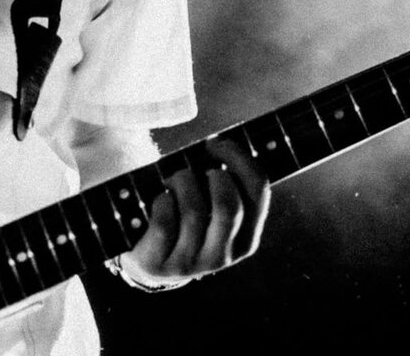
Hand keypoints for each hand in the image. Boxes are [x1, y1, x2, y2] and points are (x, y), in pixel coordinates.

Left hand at [119, 136, 269, 288]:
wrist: (152, 260)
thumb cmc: (188, 219)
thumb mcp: (214, 209)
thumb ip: (229, 184)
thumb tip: (219, 143)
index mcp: (246, 240)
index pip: (257, 191)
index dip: (238, 158)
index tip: (217, 144)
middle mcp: (224, 257)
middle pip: (229, 205)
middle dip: (212, 176)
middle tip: (198, 171)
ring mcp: (191, 264)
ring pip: (193, 212)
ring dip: (181, 183)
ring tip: (174, 182)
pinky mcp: (160, 265)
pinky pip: (165, 222)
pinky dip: (162, 201)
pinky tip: (162, 201)